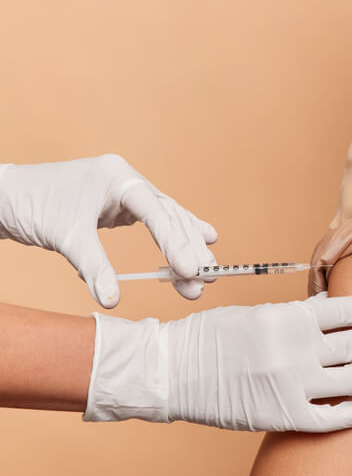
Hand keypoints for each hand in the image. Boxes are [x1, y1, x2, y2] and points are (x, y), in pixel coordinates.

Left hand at [0, 154, 216, 306]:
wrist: (6, 196)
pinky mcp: (120, 204)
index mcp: (116, 176)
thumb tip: (113, 299)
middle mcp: (127, 180)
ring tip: (207, 272)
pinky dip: (176, 234)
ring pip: (168, 218)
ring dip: (186, 246)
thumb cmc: (32, 206)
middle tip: (206, 278)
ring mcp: (126, 191)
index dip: (175, 241)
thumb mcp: (66, 238)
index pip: (155, 210)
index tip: (190, 269)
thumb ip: (94, 267)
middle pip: (169, 215)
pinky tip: (204, 237)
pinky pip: (157, 219)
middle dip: (188, 249)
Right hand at [85, 292, 351, 431]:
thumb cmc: (213, 337)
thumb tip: (336, 308)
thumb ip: (299, 315)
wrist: (172, 372)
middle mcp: (295, 351)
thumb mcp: (259, 314)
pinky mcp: (282, 416)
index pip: (347, 310)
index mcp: (289, 319)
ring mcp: (290, 386)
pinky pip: (331, 418)